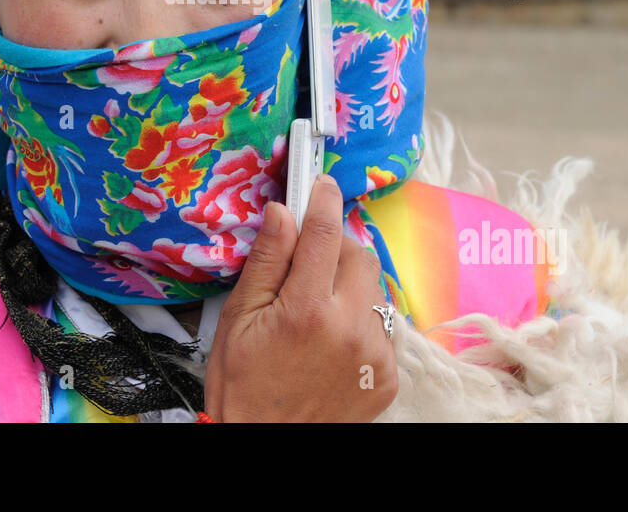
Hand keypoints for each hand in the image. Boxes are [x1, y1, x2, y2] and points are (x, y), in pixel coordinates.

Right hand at [203, 174, 397, 421]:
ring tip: (317, 310)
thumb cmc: (243, 384)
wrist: (266, 446)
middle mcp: (349, 328)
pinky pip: (382, 325)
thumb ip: (267, 262)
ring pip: (373, 289)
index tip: (319, 182)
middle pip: (358, 254)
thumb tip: (282, 212)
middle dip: (334, 247)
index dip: (322, 198)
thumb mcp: (238, 319)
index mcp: (307, 310)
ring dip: (349, 284)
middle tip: (307, 261)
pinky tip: (332, 339)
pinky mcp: (389, 376)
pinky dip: (360, 320)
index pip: (325, 232)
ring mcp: (375, 354)